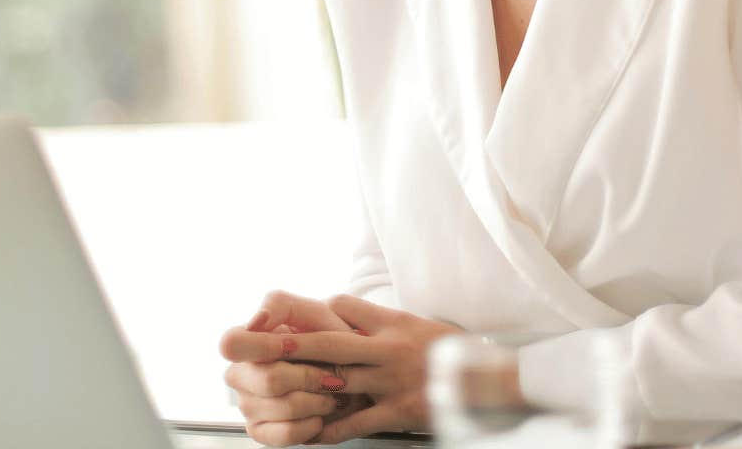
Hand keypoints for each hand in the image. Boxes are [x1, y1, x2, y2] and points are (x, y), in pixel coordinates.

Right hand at [219, 291, 372, 445]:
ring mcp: (247, 404)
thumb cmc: (331, 338)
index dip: (262, 347)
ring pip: (282, 408)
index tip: (293, 347)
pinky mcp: (259, 430)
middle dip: (309, 377)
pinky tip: (320, 414)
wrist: (353, 375)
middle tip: (331, 375)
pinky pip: (285, 433)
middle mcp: (239, 373)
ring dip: (318, 401)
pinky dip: (311, 424)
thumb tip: (255, 321)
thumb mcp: (314, 312)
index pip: (230, 344)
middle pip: (267, 380)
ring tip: (331, 394)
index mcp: (245, 340)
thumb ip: (281, 306)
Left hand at [256, 294, 467, 443]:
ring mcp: (391, 381)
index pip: (343, 307)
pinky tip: (309, 433)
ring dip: (300, 387)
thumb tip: (342, 309)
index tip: (278, 317)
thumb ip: (379, 321)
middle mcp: (386, 349)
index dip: (312, 312)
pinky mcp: (398, 411)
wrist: (491, 381)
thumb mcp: (415, 325)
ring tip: (267, 389)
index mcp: (390, 324)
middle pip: (327, 342)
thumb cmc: (451, 353)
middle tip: (250, 343)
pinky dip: (331, 429)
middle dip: (287, 344)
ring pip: (336, 381)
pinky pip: (357, 421)